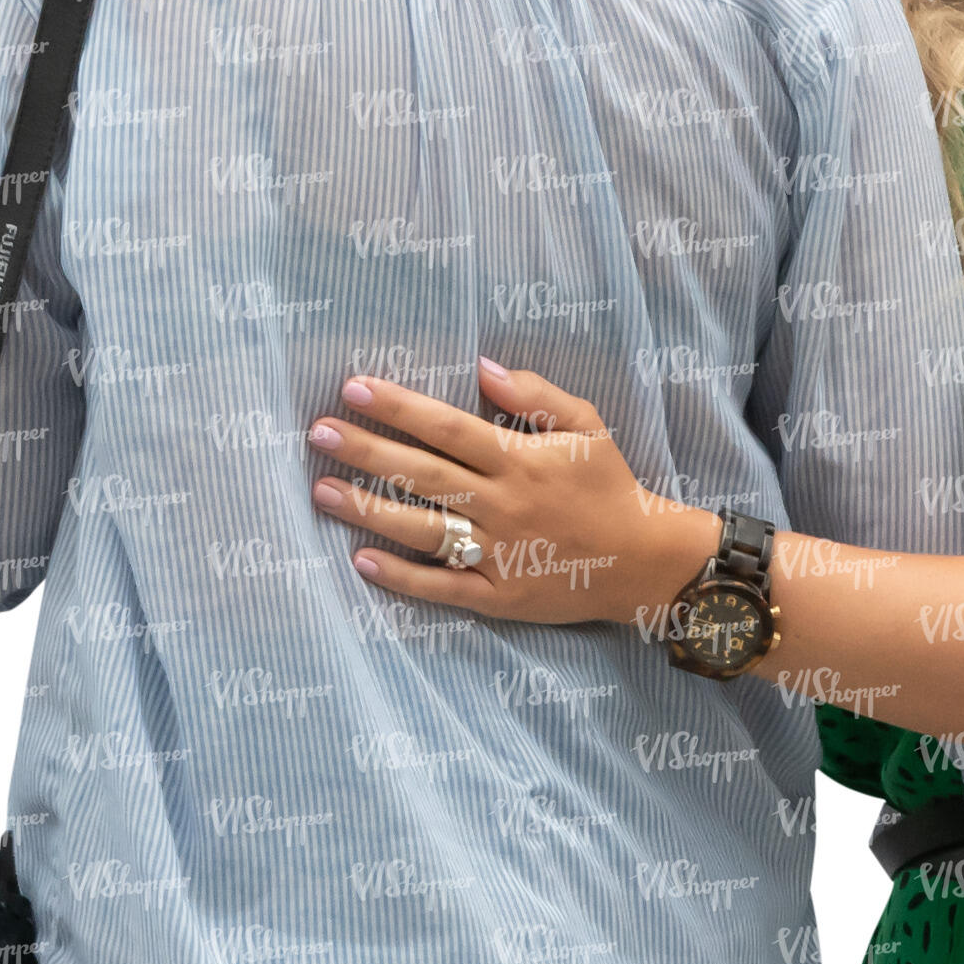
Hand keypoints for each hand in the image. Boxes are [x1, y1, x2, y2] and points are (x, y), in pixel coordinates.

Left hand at [308, 361, 721, 627]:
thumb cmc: (610, 488)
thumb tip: (482, 368)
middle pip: (424, 475)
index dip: (400, 407)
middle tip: (317, 432)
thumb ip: (536, 395)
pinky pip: (443, 587)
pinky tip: (361, 560)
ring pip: (423, 529)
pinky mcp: (500, 596)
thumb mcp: (587, 428)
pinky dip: (402, 577)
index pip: (449, 428)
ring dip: (369, 510)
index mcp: (521, 461)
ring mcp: (499, 554)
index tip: (354, 388)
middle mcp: (504, 506)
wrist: (645, 562)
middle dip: (368, 451)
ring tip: (322, 490)